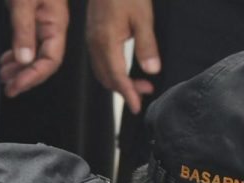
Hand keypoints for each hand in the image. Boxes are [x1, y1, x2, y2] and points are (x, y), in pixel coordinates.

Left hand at [1, 0, 67, 97]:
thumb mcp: (23, 1)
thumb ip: (24, 30)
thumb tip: (25, 60)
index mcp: (56, 24)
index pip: (51, 60)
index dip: (34, 76)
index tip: (16, 86)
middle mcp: (52, 27)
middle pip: (44, 62)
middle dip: (26, 77)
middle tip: (8, 88)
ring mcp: (42, 23)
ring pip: (34, 55)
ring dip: (19, 68)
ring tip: (3, 76)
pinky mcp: (32, 18)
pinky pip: (27, 44)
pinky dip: (16, 56)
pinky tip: (5, 61)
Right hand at [85, 0, 159, 114]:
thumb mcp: (143, 16)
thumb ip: (146, 45)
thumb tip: (151, 69)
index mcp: (106, 41)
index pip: (117, 77)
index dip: (128, 94)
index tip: (137, 105)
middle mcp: (95, 44)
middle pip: (107, 78)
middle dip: (125, 90)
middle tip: (145, 92)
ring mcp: (91, 40)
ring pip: (102, 71)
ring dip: (118, 82)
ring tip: (139, 83)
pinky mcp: (93, 35)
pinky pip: (99, 61)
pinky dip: (112, 71)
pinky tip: (124, 69)